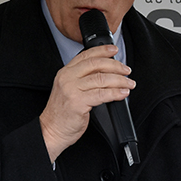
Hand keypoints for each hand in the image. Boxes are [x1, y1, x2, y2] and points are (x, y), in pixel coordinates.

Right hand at [39, 44, 134, 162]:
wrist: (51, 130)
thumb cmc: (62, 113)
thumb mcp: (69, 89)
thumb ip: (83, 79)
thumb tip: (107, 72)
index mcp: (65, 72)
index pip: (86, 55)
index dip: (102, 50)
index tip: (114, 50)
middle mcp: (67, 78)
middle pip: (96, 64)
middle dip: (115, 66)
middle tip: (126, 70)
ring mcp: (72, 90)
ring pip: (101, 79)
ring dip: (120, 80)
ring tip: (129, 83)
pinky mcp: (78, 103)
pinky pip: (102, 94)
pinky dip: (115, 93)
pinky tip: (122, 93)